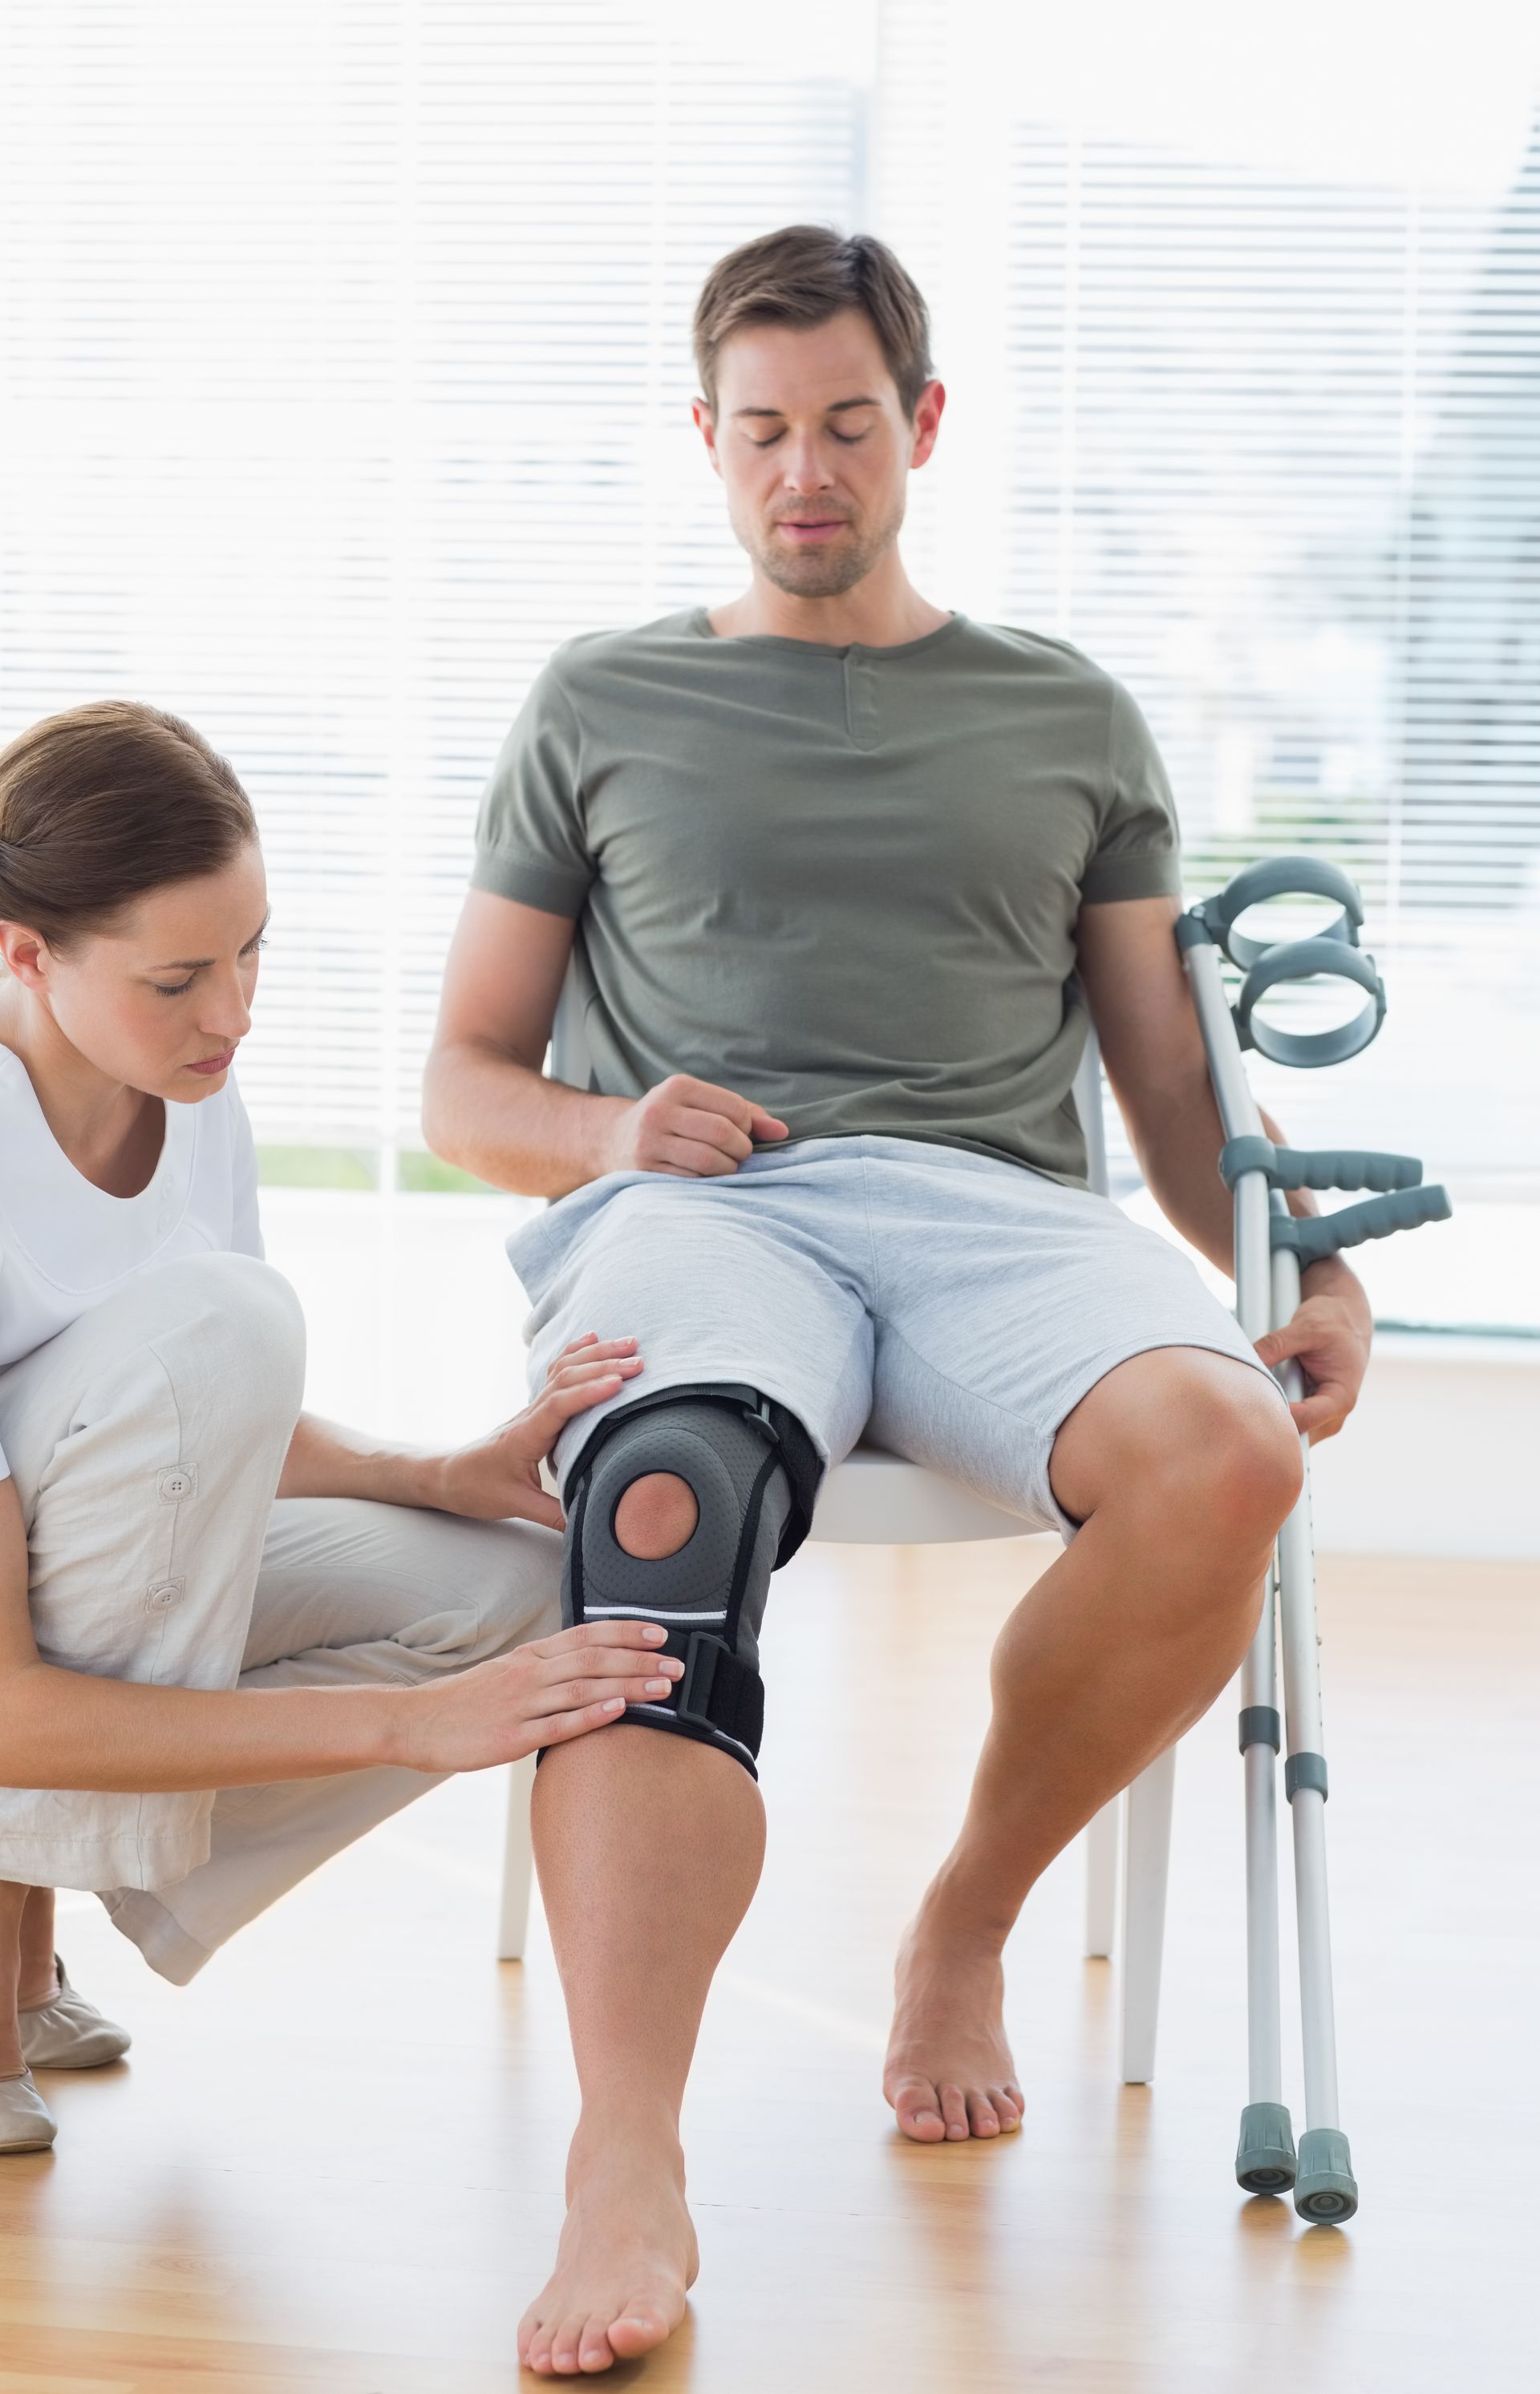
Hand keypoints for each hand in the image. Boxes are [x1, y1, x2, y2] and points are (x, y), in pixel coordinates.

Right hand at [392, 1619, 684, 1771]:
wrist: (415, 1724)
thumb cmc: (465, 1702)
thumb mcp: (507, 1673)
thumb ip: (545, 1668)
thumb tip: (588, 1668)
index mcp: (530, 1655)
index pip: (587, 1635)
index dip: (626, 1632)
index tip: (661, 1633)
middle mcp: (530, 1672)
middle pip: (595, 1657)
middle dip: (641, 1659)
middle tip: (680, 1663)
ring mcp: (521, 1703)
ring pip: (584, 1686)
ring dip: (629, 1684)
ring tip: (665, 1686)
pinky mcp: (512, 1736)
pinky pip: (558, 1723)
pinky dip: (592, 1714)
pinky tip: (618, 1709)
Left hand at [430, 1335, 643, 1526]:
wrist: (449, 1476)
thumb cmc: (476, 1488)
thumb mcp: (514, 1505)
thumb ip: (552, 1515)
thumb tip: (588, 1526)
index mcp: (525, 1436)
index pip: (558, 1406)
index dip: (588, 1393)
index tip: (618, 1384)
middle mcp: (530, 1415)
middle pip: (566, 1380)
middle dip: (603, 1367)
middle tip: (639, 1364)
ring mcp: (533, 1409)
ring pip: (564, 1371)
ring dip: (597, 1355)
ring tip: (630, 1346)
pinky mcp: (537, 1410)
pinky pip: (557, 1374)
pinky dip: (576, 1353)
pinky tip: (593, 1340)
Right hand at [600, 1073, 787, 1177]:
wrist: (613, 1140)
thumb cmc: (672, 1121)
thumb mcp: (701, 1106)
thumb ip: (745, 1114)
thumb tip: (782, 1131)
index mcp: (678, 1087)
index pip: (734, 1109)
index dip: (747, 1127)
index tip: (741, 1135)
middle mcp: (660, 1111)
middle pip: (723, 1133)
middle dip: (741, 1150)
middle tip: (737, 1155)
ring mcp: (649, 1142)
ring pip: (709, 1161)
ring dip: (727, 1170)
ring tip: (723, 1167)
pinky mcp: (644, 1171)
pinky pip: (692, 1182)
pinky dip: (707, 1183)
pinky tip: (703, 1178)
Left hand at [1253, 1270, 1372, 1441]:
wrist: (1346, 1321)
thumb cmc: (1333, 1324)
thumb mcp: (1305, 1328)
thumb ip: (1275, 1345)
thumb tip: (1244, 1361)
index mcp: (1341, 1398)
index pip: (1304, 1421)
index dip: (1274, 1416)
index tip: (1247, 1403)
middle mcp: (1334, 1416)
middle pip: (1295, 1436)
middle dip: (1267, 1423)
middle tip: (1238, 1404)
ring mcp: (1321, 1421)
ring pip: (1288, 1436)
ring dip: (1266, 1421)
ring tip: (1247, 1397)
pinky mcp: (1309, 1418)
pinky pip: (1286, 1426)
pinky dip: (1269, 1415)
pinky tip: (1256, 1398)